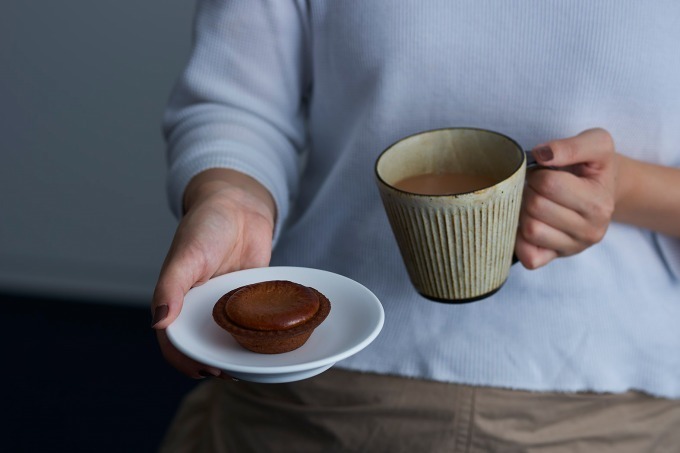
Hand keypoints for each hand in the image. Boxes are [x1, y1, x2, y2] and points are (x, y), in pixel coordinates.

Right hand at [151, 169, 275, 377]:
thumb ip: (170, 288)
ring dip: (236, 353)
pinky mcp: (248, 298)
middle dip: (213, 363)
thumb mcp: (186, 256)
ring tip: (251, 365)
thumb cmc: (206, 226)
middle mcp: (199, 306)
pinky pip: (251, 321)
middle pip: (202, 345)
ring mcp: (224, 304)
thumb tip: (159, 324)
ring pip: (227, 337)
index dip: (186, 359)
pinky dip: (258, 334)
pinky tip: (270, 343)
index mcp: (177, 301)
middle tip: (233, 373)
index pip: (174, 341)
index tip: (206, 370)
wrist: (239, 206)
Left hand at [514, 128, 618, 268]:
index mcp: (599, 203)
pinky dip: (520, 239)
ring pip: (529, 230)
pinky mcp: (555, 258)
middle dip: (529, 190)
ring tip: (534, 202)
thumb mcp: (596, 144)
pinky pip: (528, 256)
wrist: (603, 189)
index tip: (543, 172)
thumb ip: (572, 146)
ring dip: (523, 211)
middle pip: (535, 207)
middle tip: (536, 186)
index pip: (549, 184)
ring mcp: (573, 248)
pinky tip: (528, 222)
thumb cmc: (594, 167)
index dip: (538, 172)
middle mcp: (590, 231)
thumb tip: (541, 154)